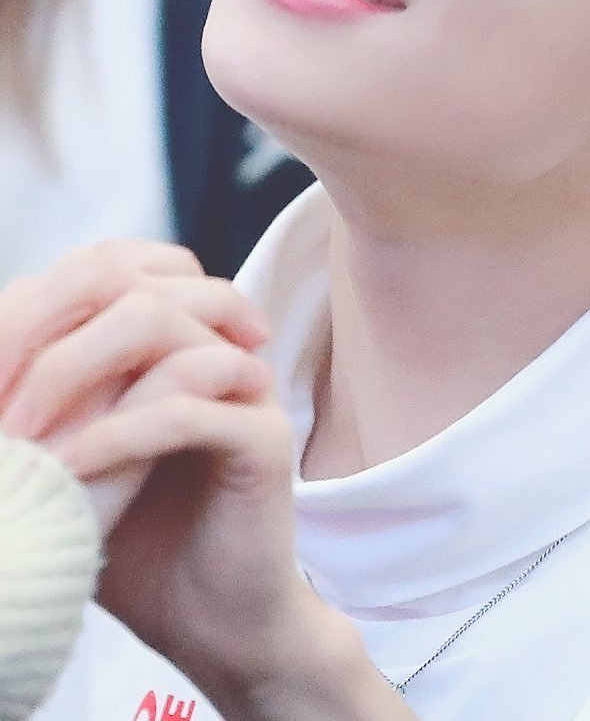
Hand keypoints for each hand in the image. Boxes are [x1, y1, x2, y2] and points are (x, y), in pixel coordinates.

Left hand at [0, 240, 376, 709]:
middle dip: (49, 337)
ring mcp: (243, 384)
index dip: (37, 306)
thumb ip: (49, 397)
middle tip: (1, 409)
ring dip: (77, 372)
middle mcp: (214, 342)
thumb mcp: (72, 456)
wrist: (210, 620)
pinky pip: (187, 407)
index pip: (105, 267)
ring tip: (27, 438)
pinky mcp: (264, 438)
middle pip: (129, 281)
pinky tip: (73, 467)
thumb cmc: (135, 538)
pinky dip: (118, 432)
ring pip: (162, 324)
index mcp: (176, 333)